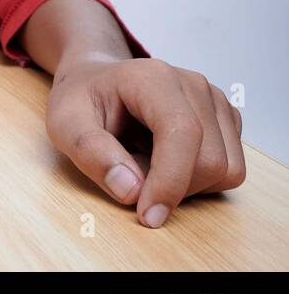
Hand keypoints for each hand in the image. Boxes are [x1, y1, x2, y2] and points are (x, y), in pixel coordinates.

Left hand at [45, 55, 245, 227]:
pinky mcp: (225, 120)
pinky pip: (228, 170)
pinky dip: (196, 179)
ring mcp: (215, 102)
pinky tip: (163, 159)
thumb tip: (131, 190)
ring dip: (184, 185)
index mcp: (154, 78)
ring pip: (225, 170)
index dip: (170, 181)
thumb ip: (90, 153)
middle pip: (210, 161)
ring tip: (144, 161)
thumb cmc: (82, 99)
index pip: (182, 133)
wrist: (97, 80)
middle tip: (128, 171)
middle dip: (171, 186)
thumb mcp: (64, 123)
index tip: (147, 214)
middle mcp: (194, 85)